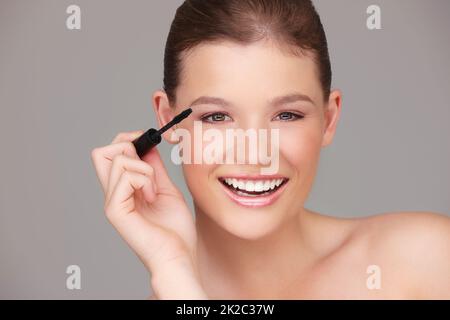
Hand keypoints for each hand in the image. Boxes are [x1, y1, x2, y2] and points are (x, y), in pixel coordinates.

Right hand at [91, 131, 201, 292]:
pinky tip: (152, 197)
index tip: (149, 142)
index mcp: (123, 189)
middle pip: (101, 152)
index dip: (126, 140)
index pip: (109, 154)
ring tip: (155, 190)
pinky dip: (144, 180)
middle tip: (148, 163)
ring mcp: (112, 202)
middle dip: (127, 146)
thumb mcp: (166, 189)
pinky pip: (124, 177)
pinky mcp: (116, 210)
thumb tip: (147, 145)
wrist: (179, 255)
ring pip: (116, 160)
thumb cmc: (175, 229)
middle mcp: (113, 193)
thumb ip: (154, 168)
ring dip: (144, 169)